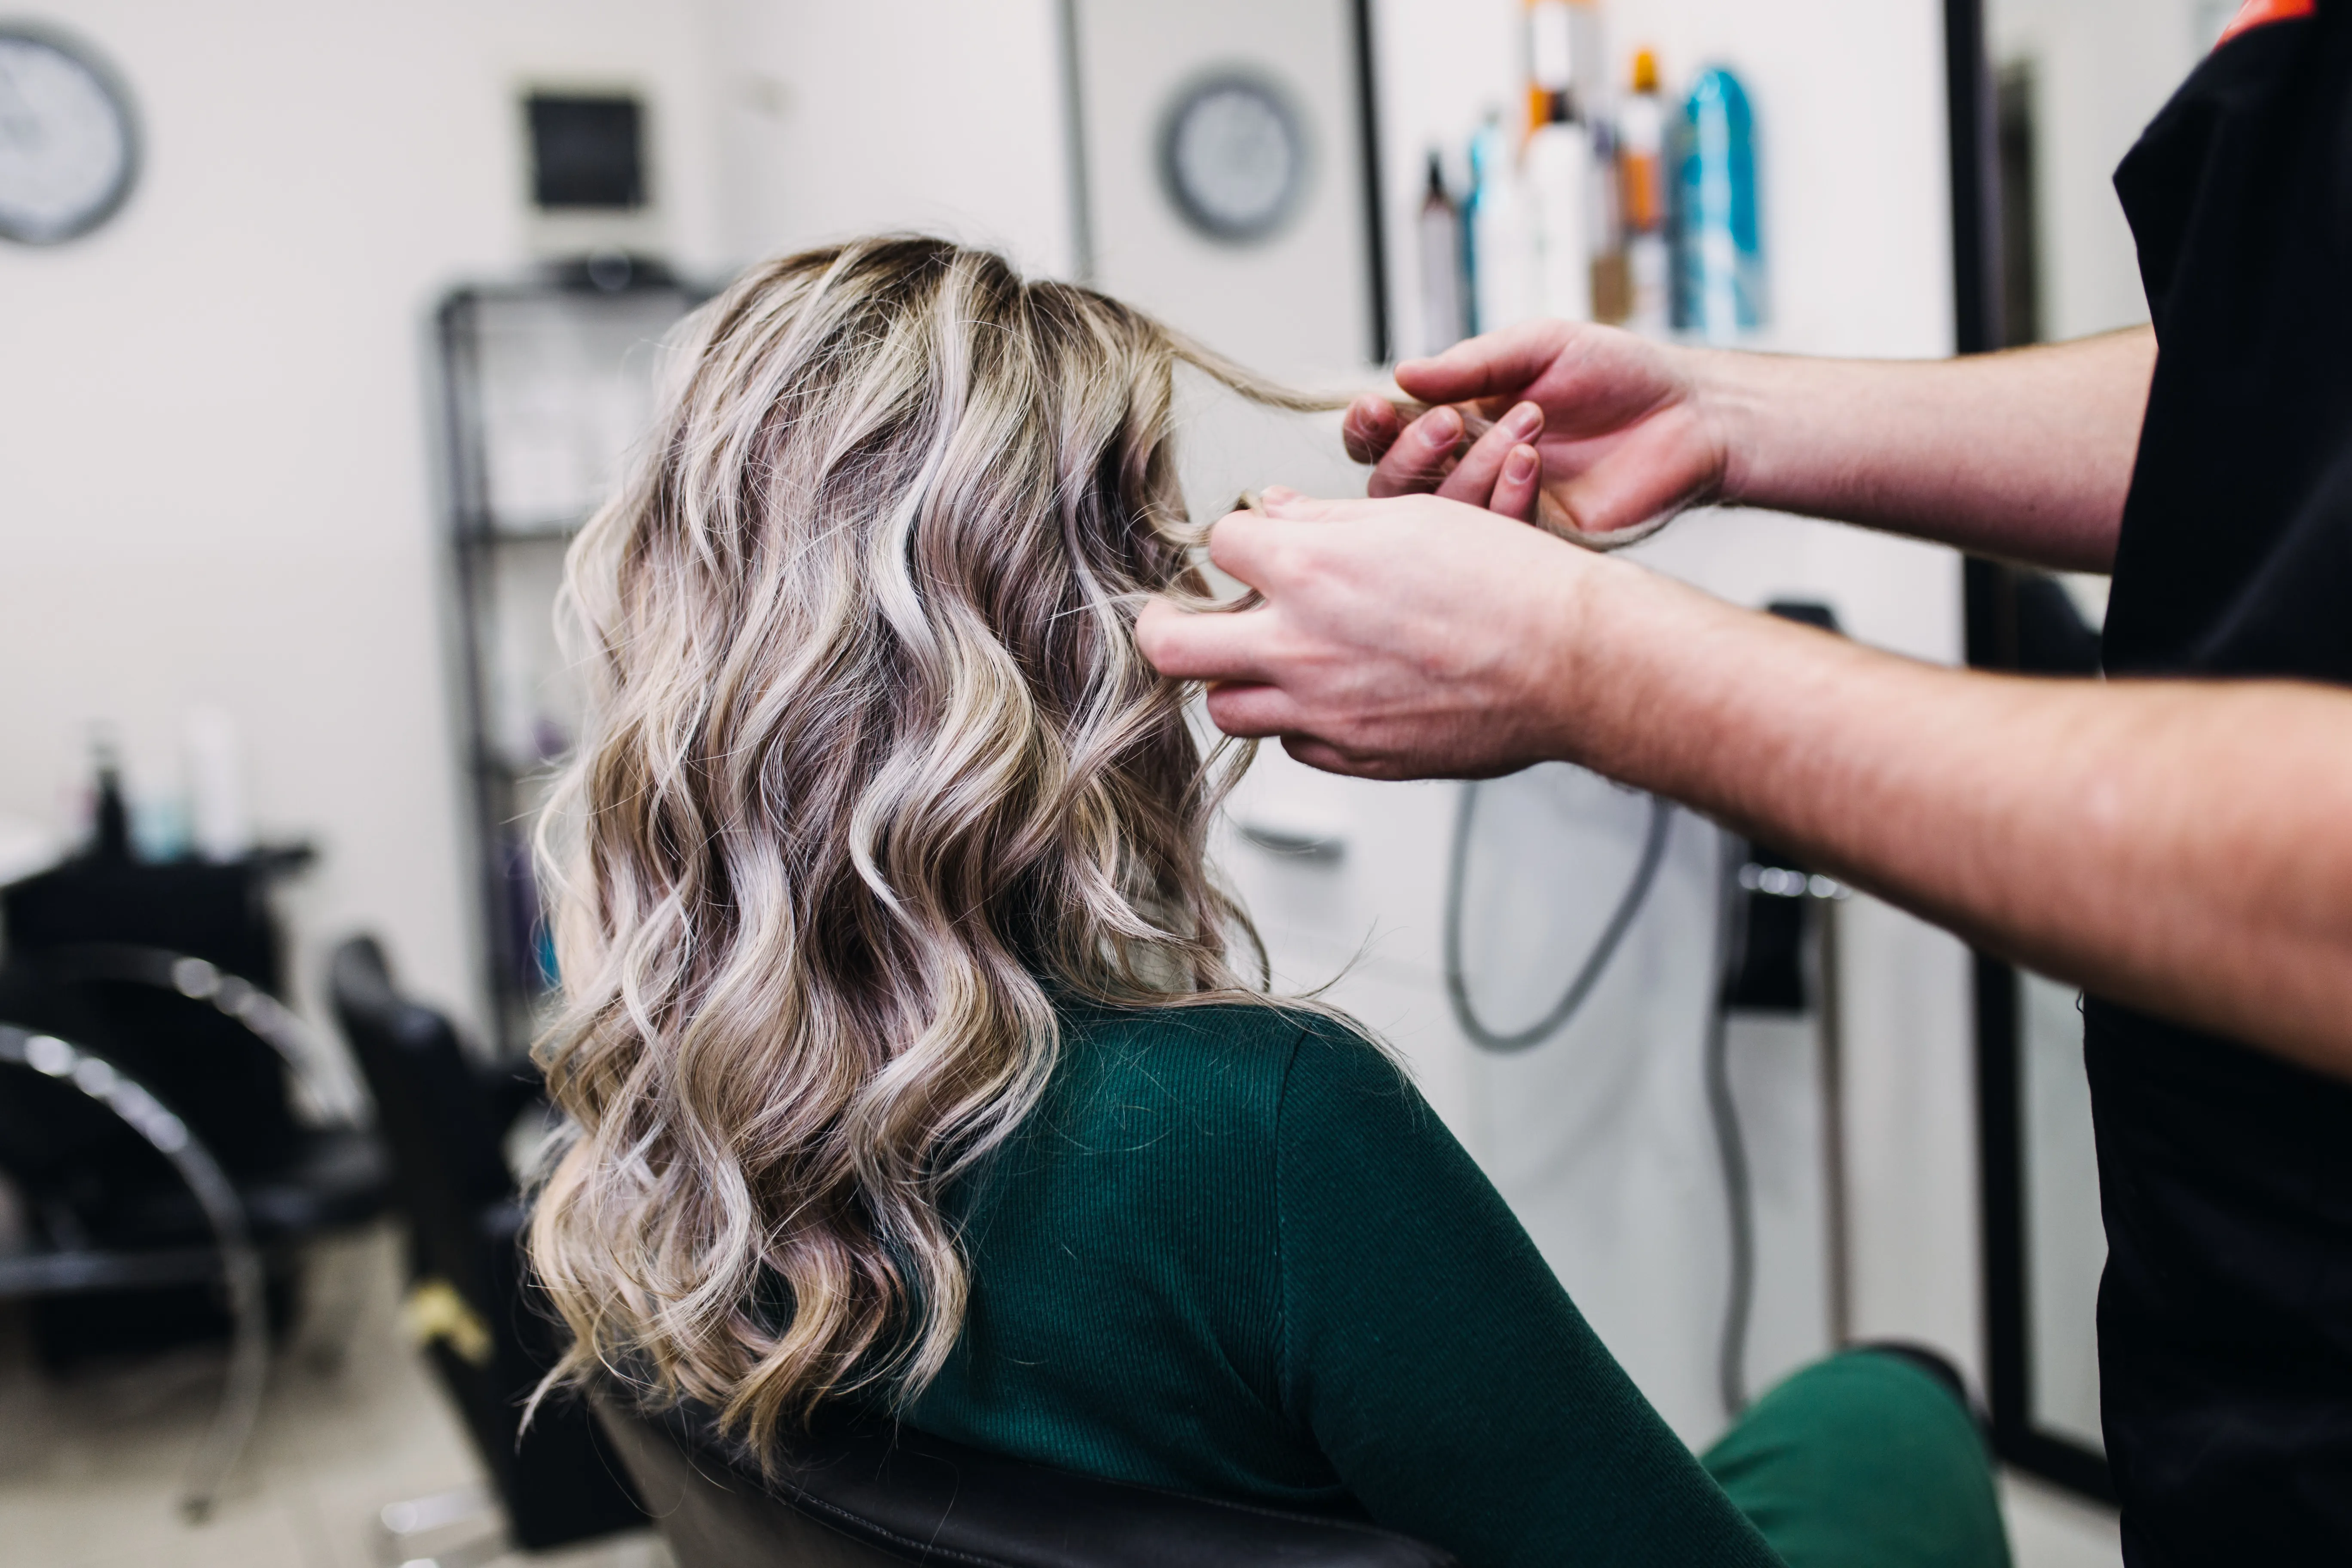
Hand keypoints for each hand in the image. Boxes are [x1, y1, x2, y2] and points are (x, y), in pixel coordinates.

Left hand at [1137, 487, 1629, 778]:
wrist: (1574, 659)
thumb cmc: (1506, 579)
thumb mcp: (1413, 520)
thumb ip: (1324, 521)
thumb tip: (1267, 509)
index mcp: (1308, 570)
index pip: (1221, 547)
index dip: (1237, 541)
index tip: (1251, 547)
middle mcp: (1299, 646)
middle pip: (1172, 646)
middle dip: (1163, 627)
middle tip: (1174, 619)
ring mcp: (1323, 711)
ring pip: (1227, 708)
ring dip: (1235, 680)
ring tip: (1265, 660)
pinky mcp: (1357, 755)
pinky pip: (1294, 744)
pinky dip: (1300, 721)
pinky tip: (1335, 694)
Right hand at [1343, 320, 1730, 543]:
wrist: (1690, 414)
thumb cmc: (1618, 374)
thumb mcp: (1539, 347)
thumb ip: (1470, 365)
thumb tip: (1403, 374)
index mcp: (1455, 425)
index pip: (1385, 440)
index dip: (1369, 429)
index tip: (1375, 407)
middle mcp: (1466, 474)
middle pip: (1392, 491)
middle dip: (1406, 456)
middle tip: (1446, 421)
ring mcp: (1498, 512)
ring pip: (1441, 519)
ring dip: (1468, 471)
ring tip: (1524, 423)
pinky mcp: (1538, 546)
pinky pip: (1497, 537)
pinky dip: (1506, 497)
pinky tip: (1532, 461)